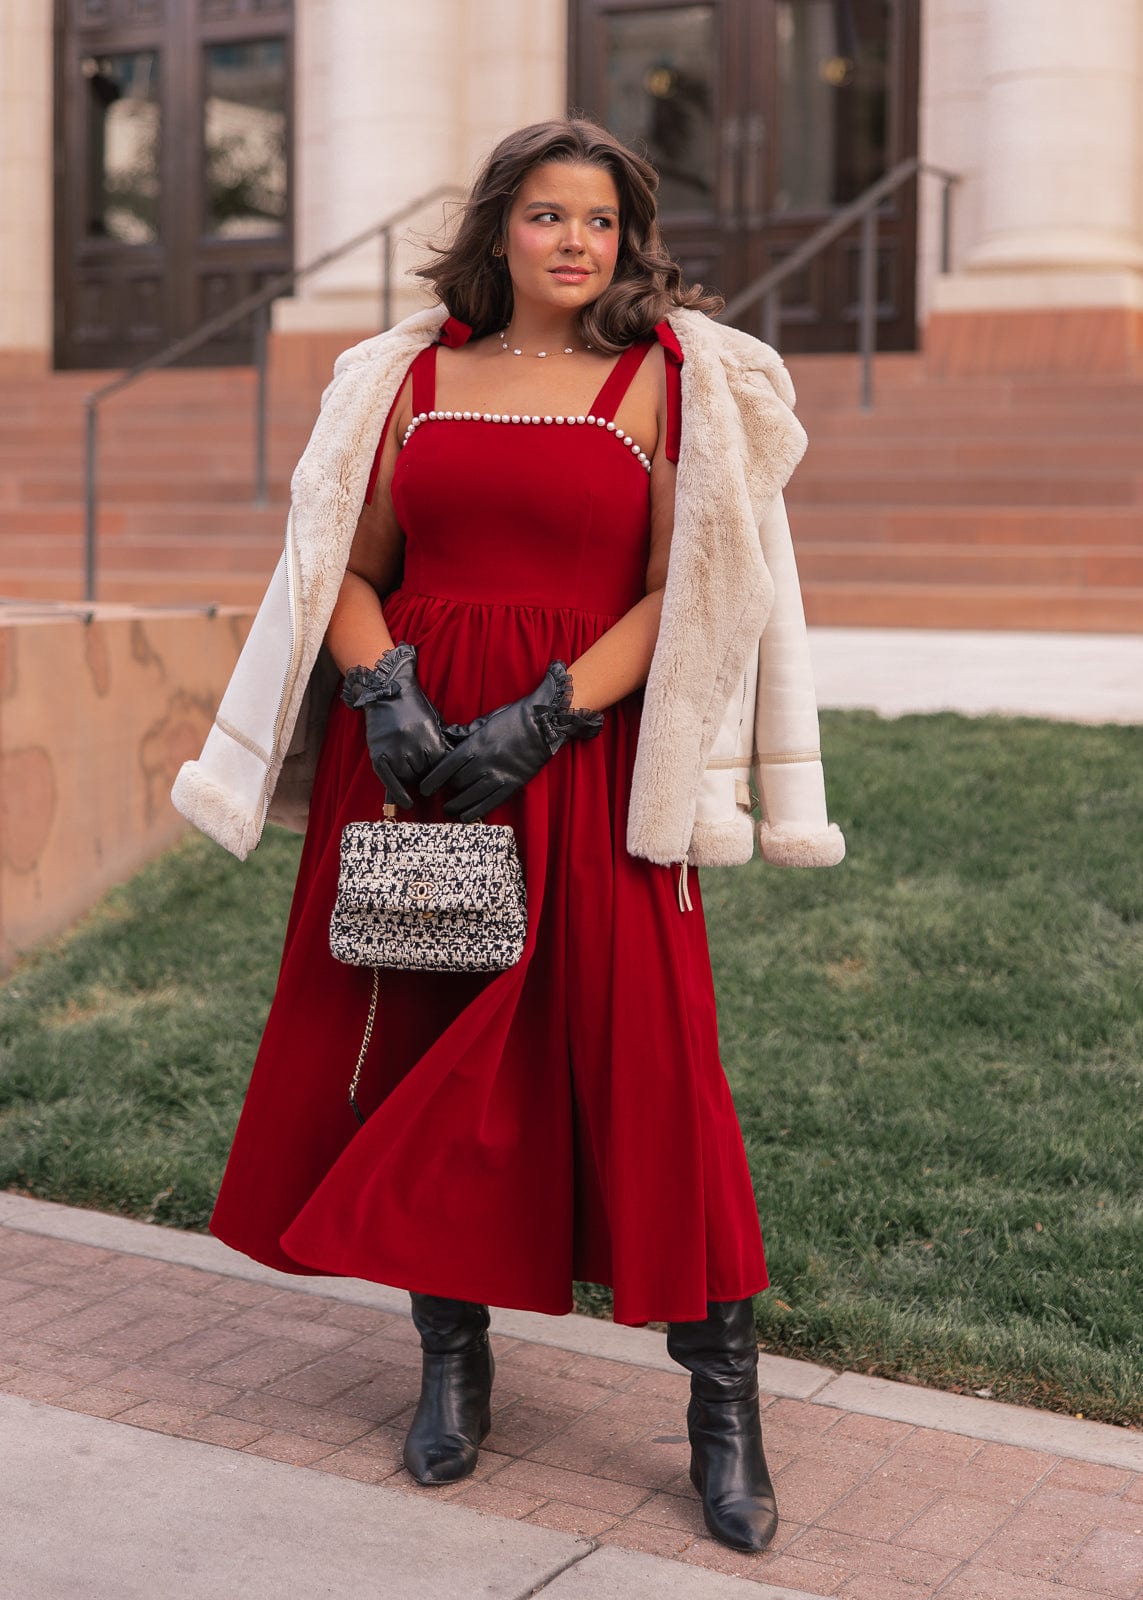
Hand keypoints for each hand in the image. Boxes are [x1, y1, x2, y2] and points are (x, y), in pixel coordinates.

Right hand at [342, 643, 451, 807]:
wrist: (387, 691)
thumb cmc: (415, 707)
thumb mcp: (436, 723)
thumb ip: (444, 743)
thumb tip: (458, 766)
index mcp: (430, 739)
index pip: (442, 767)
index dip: (444, 772)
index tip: (447, 775)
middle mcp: (412, 748)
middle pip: (426, 775)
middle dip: (428, 772)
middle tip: (425, 765)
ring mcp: (394, 753)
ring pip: (409, 778)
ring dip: (412, 776)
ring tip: (413, 765)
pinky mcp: (378, 756)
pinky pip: (389, 781)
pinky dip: (398, 794)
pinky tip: (406, 804)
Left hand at [420, 663, 603, 821]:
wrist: (544, 724)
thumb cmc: (513, 718)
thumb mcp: (485, 721)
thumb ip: (465, 733)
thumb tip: (447, 738)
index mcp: (475, 746)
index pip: (445, 768)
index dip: (432, 781)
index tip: (424, 789)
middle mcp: (484, 763)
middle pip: (457, 784)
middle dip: (447, 790)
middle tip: (441, 794)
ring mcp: (499, 776)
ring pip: (470, 798)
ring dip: (457, 806)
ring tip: (449, 810)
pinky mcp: (512, 785)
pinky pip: (489, 804)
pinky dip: (475, 812)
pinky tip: (466, 816)